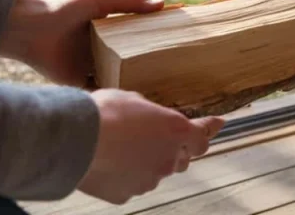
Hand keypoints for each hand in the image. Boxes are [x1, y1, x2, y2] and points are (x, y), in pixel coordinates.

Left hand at [0, 0, 164, 86]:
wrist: (30, 29)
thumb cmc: (65, 10)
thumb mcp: (101, 1)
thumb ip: (130, 3)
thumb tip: (162, 3)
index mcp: (105, 32)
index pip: (134, 40)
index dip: (151, 44)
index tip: (172, 49)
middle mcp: (99, 52)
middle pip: (127, 62)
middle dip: (145, 68)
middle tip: (171, 76)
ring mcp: (89, 68)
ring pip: (116, 78)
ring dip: (130, 84)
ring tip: (157, 93)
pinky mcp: (78, 83)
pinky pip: (98, 92)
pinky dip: (111, 96)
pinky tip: (129, 101)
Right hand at [79, 89, 225, 203]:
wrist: (76, 139)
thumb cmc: (104, 114)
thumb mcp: (133, 100)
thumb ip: (150, 113)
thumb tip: (149, 117)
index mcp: (175, 130)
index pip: (202, 136)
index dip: (209, 130)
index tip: (218, 124)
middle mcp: (168, 158)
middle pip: (180, 159)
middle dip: (172, 150)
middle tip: (151, 139)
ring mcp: (149, 179)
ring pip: (154, 172)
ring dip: (144, 162)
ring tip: (119, 148)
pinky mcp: (128, 194)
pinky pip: (131, 185)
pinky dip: (124, 176)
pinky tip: (108, 164)